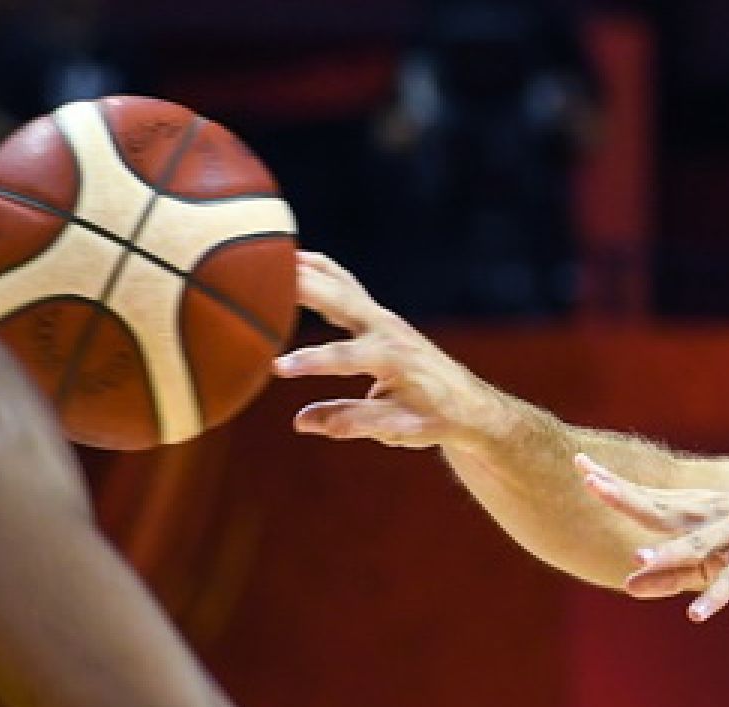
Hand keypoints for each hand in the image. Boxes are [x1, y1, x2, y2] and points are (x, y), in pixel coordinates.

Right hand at [272, 251, 479, 448]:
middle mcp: (388, 329)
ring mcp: (383, 318)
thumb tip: (301, 422)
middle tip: (259, 278)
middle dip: (301, 289)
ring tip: (268, 255)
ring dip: (307, 269)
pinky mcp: (378, 316)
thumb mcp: (397, 429)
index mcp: (394, 358)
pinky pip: (344, 285)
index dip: (310, 362)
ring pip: (340, 285)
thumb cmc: (435, 418)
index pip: (344, 357)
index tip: (276, 367)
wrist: (469, 405)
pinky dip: (320, 270)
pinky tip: (294, 259)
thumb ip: (351, 422)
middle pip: (339, 301)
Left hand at [577, 455, 728, 620]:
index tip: (581, 469)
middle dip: (630, 497)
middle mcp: (718, 514)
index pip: (651, 498)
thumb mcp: (712, 566)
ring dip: (672, 552)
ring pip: (701, 544)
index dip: (617, 486)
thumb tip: (627, 585)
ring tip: (640, 560)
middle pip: (666, 508)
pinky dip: (717, 594)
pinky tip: (696, 613)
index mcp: (702, 511)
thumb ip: (670, 576)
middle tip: (593, 485)